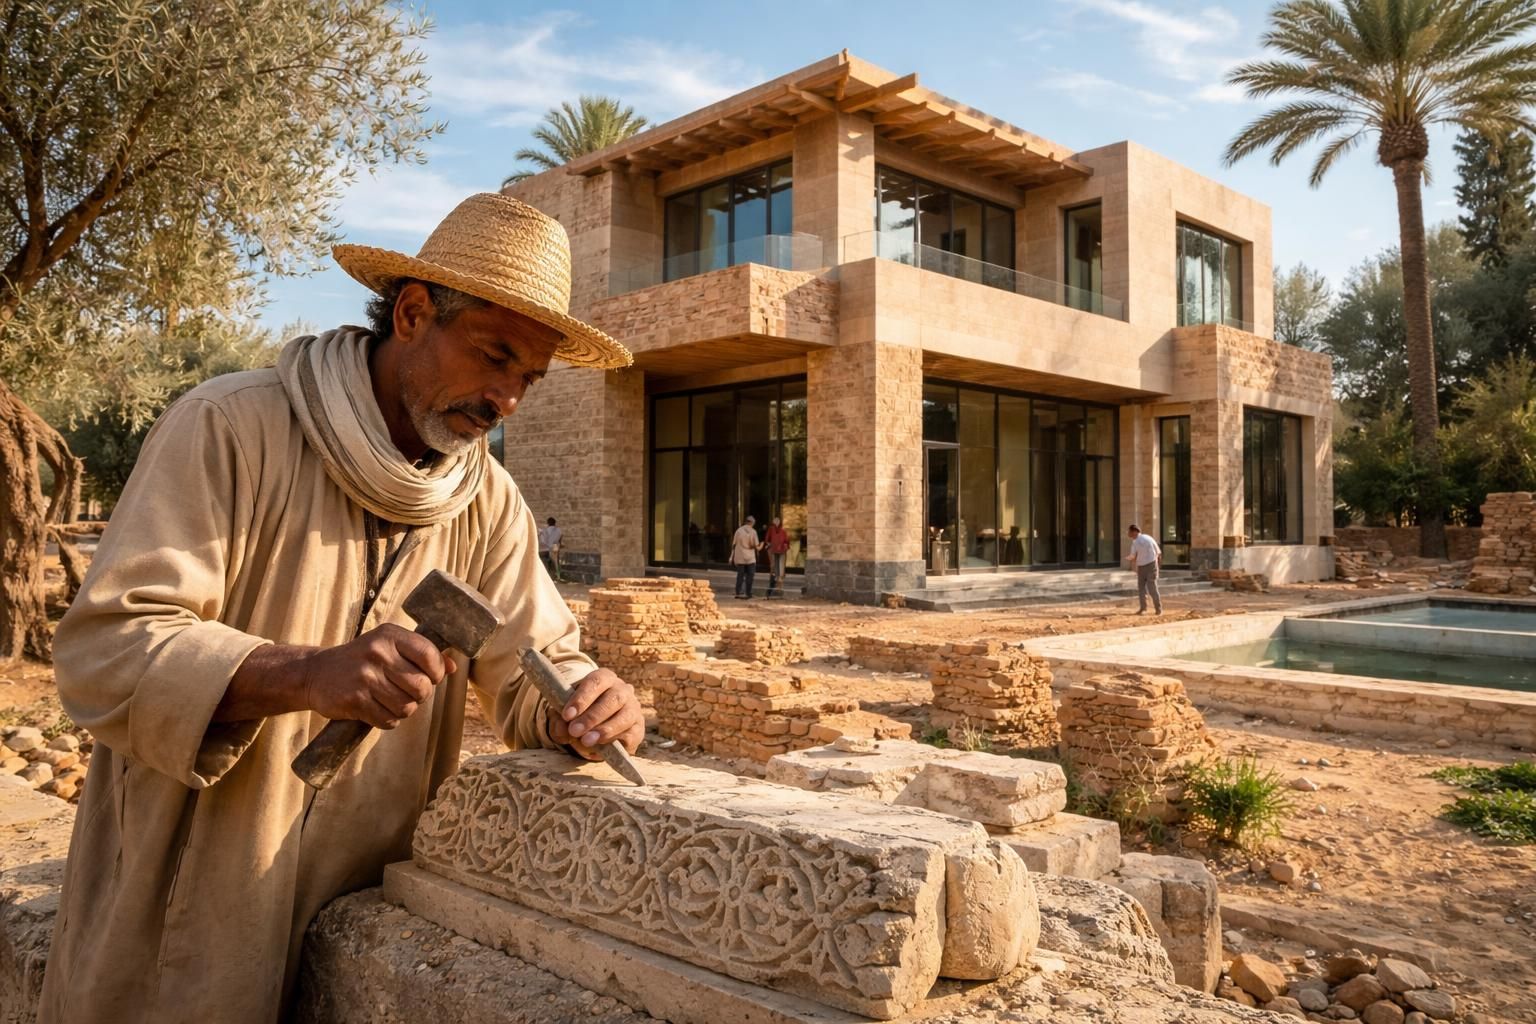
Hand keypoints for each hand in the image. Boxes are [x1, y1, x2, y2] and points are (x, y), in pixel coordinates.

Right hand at [301, 624, 455, 729]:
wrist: (315, 674)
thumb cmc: (362, 661)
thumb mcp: (389, 647)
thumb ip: (421, 655)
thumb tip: (453, 667)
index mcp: (389, 636)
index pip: (430, 655)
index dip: (436, 672)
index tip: (429, 677)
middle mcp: (377, 653)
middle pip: (421, 687)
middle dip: (420, 696)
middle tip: (407, 693)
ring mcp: (364, 677)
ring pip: (407, 707)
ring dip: (403, 710)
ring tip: (390, 701)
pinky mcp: (354, 700)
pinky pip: (388, 720)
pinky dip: (387, 720)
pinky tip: (376, 710)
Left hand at [548, 668, 642, 757]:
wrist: (596, 730)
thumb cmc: (580, 715)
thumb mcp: (566, 716)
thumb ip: (560, 721)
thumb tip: (562, 729)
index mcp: (604, 678)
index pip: (596, 681)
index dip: (581, 698)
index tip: (567, 715)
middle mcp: (623, 690)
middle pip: (613, 698)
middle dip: (592, 716)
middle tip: (574, 731)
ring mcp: (633, 708)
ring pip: (625, 715)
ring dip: (604, 729)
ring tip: (586, 741)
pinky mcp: (638, 729)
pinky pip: (631, 733)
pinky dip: (615, 739)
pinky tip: (600, 745)